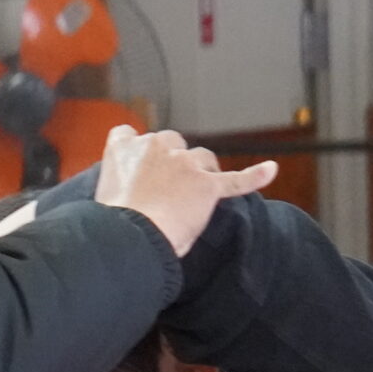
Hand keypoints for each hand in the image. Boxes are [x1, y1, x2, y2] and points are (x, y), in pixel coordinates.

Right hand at [93, 127, 276, 256]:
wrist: (128, 236)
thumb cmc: (111, 224)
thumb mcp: (101, 194)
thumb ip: (115, 184)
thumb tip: (121, 199)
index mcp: (122, 149)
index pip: (129, 135)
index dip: (138, 151)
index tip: (139, 166)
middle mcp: (153, 146)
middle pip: (171, 141)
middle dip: (173, 160)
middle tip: (168, 190)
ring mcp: (183, 163)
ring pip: (200, 157)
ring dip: (201, 171)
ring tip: (197, 197)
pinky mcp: (206, 185)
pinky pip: (235, 180)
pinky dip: (255, 176)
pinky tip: (271, 170)